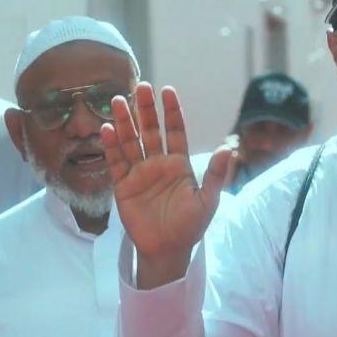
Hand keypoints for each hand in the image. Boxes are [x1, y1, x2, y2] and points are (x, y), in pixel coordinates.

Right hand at [100, 83, 233, 287]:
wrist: (167, 250)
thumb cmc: (190, 226)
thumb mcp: (208, 201)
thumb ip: (216, 175)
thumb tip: (229, 148)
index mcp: (179, 164)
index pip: (175, 131)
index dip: (171, 112)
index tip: (167, 91)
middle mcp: (157, 163)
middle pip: (149, 130)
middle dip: (145, 109)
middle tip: (141, 86)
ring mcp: (139, 173)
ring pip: (130, 142)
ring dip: (124, 122)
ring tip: (117, 100)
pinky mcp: (123, 186)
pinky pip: (116, 162)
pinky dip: (111, 146)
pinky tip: (107, 129)